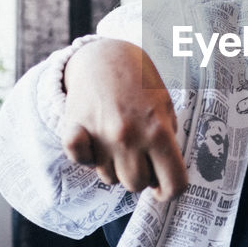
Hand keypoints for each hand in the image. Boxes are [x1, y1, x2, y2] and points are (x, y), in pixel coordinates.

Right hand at [60, 39, 186, 201]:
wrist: (105, 55)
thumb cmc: (140, 81)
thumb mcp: (166, 107)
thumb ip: (168, 140)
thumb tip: (167, 176)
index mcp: (158, 131)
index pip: (173, 184)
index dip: (170, 190)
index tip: (164, 186)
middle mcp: (129, 137)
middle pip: (137, 185)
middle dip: (141, 176)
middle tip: (140, 155)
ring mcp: (100, 135)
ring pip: (110, 179)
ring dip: (115, 167)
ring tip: (118, 141)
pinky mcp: (74, 130)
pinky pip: (81, 162)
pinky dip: (87, 156)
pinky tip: (94, 141)